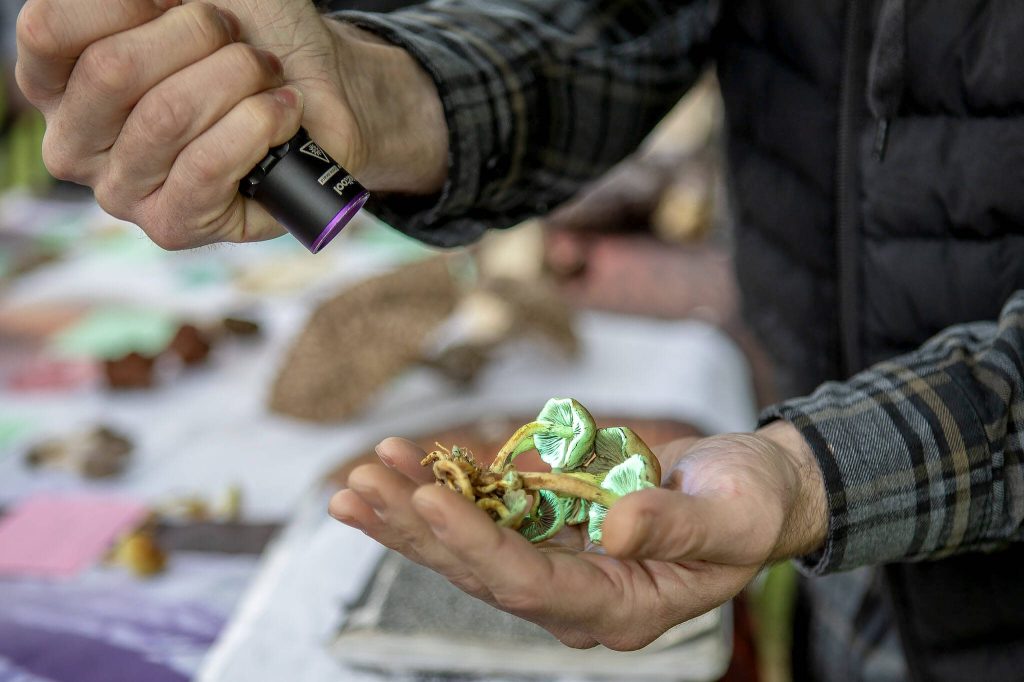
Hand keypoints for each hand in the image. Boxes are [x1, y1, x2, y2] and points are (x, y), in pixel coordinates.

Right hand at [15, 0, 446, 247]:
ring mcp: (121, 191)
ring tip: (265, 72)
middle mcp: (76, 141)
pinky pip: (205, 166)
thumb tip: (147, 1)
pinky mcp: (171, 225)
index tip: (177, 0)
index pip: (47, 32)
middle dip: (194, 35)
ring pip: (166, 115)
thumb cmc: (248, 40)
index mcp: (59, 80)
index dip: (124, 4)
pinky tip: (282, 110)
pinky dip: (257, 124)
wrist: (317, 95)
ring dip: (235, 77)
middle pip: (111, 71)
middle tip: (235, 38)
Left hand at [329, 423, 826, 649]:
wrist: (749, 490)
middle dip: (417, 527)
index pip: (531, 584)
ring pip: (470, 545)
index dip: (475, 543)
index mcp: (621, 607)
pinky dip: (446, 486)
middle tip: (359, 485)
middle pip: (479, 569)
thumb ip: (678, 526)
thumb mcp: (733, 515)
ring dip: (412, 511)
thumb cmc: (752, 505)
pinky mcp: (549, 531)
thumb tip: (612, 525)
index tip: (427, 498)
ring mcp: (557, 565)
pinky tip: (405, 460)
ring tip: (359, 477)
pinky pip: (487, 513)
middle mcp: (576, 598)